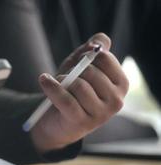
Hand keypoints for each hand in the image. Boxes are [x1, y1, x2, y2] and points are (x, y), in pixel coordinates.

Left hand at [30, 33, 128, 151]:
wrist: (56, 119)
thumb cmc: (71, 89)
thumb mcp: (80, 66)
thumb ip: (91, 50)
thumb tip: (98, 41)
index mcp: (121, 84)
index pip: (104, 58)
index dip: (85, 56)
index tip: (77, 63)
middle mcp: (116, 101)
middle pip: (91, 71)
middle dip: (73, 70)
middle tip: (66, 78)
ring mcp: (101, 114)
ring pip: (79, 85)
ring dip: (62, 81)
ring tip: (59, 86)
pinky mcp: (82, 123)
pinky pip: (66, 99)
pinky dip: (52, 88)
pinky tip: (44, 80)